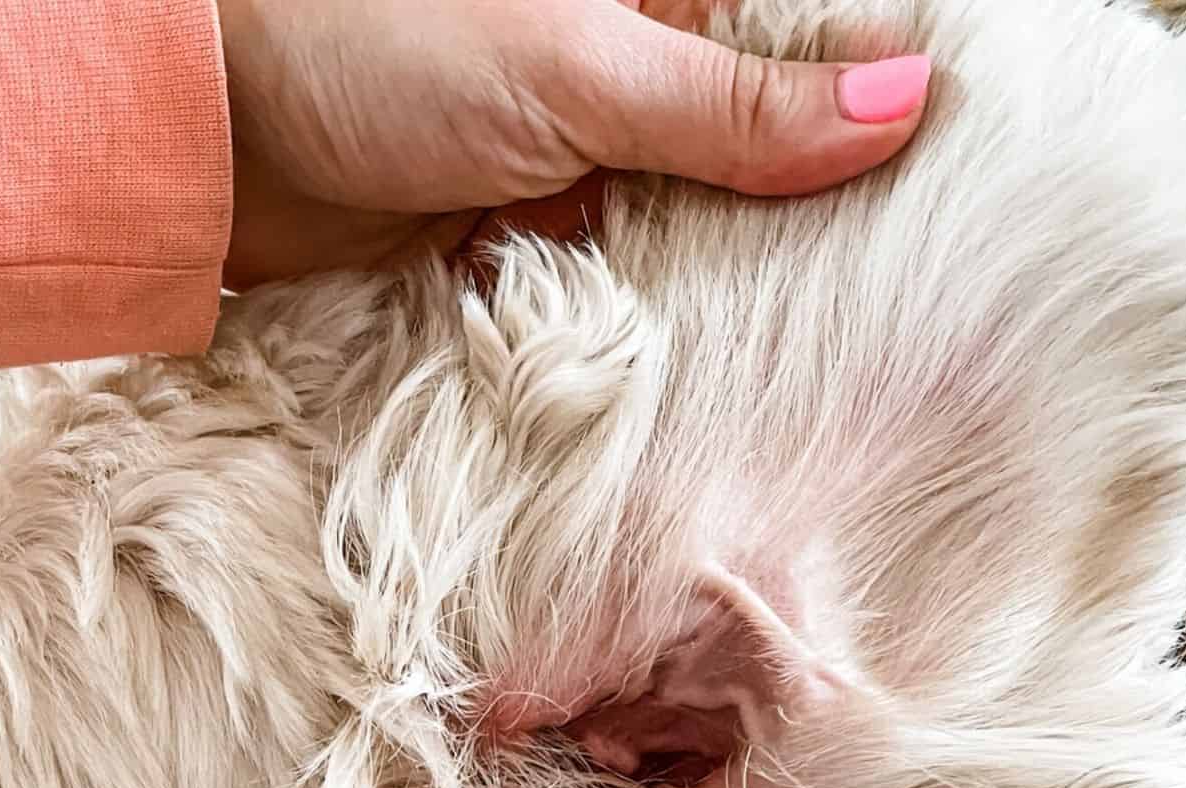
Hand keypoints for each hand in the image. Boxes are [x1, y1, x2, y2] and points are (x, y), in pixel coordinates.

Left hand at [216, 0, 930, 289]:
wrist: (217, 141)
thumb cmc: (372, 47)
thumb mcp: (578, 68)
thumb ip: (735, 106)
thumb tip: (904, 104)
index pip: (807, 40)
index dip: (884, 95)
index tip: (969, 169)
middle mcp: (636, 58)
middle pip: (769, 138)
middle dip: (822, 206)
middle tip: (918, 281)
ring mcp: (592, 145)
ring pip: (711, 216)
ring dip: (744, 272)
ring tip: (836, 335)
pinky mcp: (547, 221)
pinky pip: (639, 272)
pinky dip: (670, 311)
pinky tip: (725, 350)